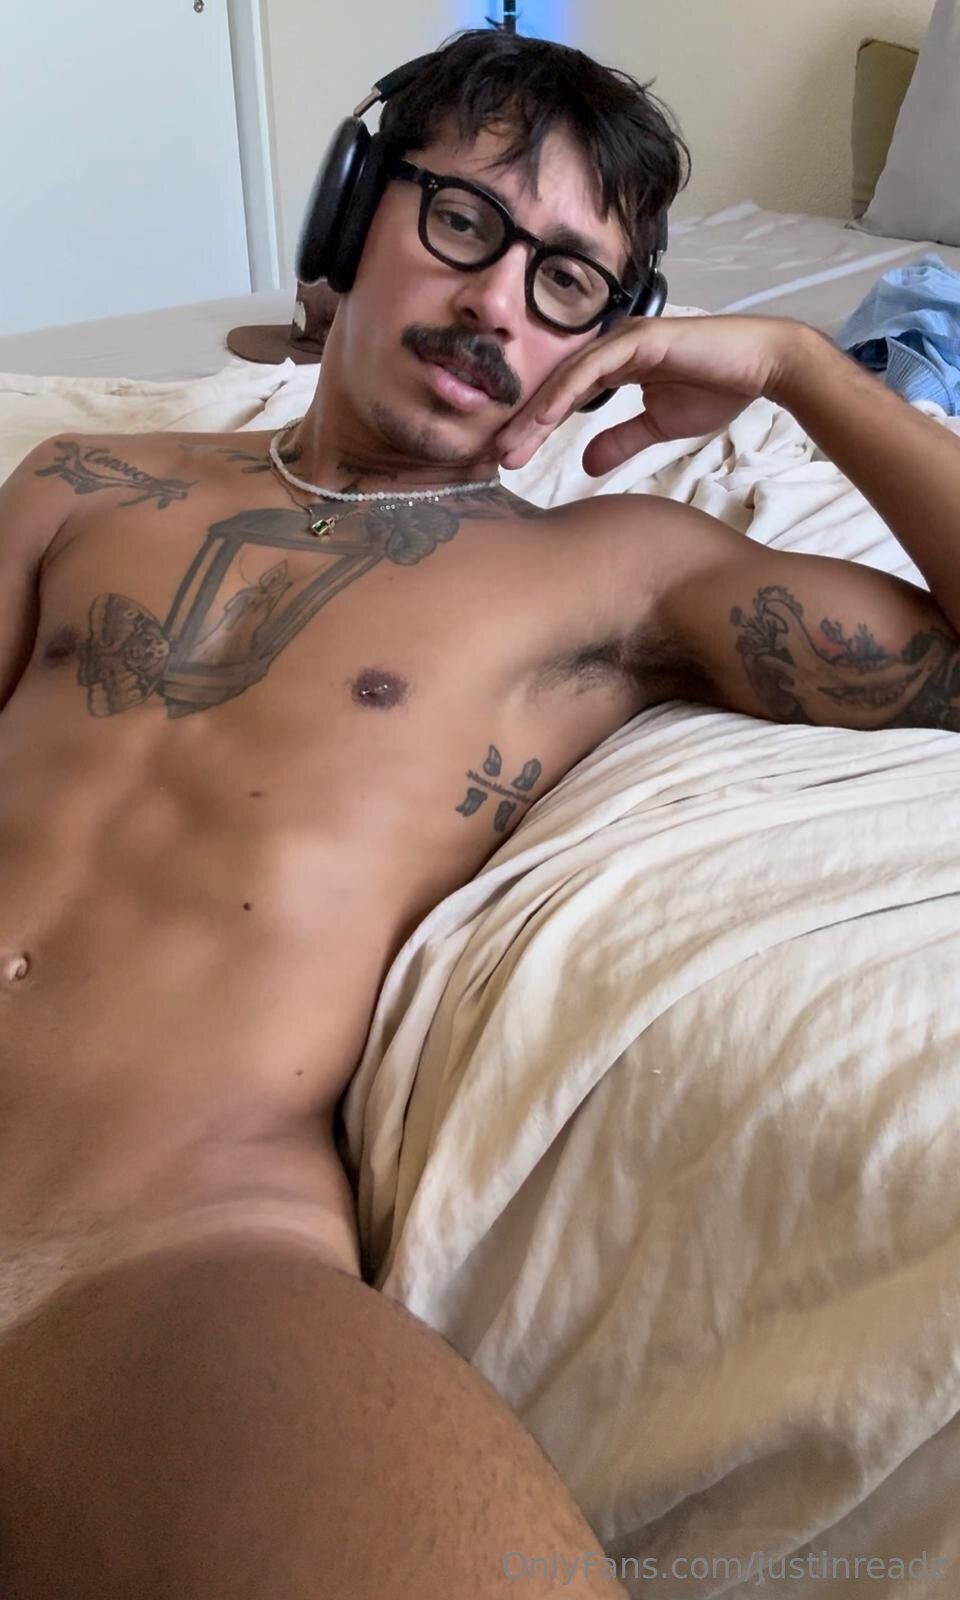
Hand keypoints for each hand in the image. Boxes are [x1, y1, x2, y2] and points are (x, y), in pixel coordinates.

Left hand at [496, 314, 802, 475]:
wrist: (762, 367)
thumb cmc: (716, 390)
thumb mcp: (658, 425)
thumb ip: (620, 440)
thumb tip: (586, 464)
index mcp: (614, 367)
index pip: (563, 398)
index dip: (536, 428)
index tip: (512, 459)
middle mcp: (612, 348)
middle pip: (555, 387)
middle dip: (525, 423)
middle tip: (497, 457)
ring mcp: (624, 339)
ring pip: (566, 377)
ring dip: (537, 413)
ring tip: (512, 445)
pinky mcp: (639, 339)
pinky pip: (592, 367)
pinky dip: (565, 392)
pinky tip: (545, 419)